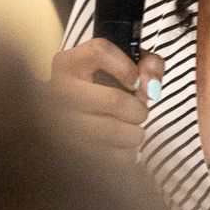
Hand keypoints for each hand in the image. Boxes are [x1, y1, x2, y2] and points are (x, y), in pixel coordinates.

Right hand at [47, 38, 165, 164]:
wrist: (72, 122)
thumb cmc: (103, 89)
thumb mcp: (123, 65)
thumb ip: (148, 64)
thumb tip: (152, 87)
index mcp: (67, 64)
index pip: (100, 51)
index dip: (128, 67)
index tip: (135, 80)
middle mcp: (57, 92)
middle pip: (115, 100)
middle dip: (139, 109)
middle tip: (137, 112)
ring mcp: (60, 126)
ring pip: (116, 132)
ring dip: (134, 133)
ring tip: (127, 129)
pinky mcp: (71, 155)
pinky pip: (114, 158)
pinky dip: (127, 154)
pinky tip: (119, 146)